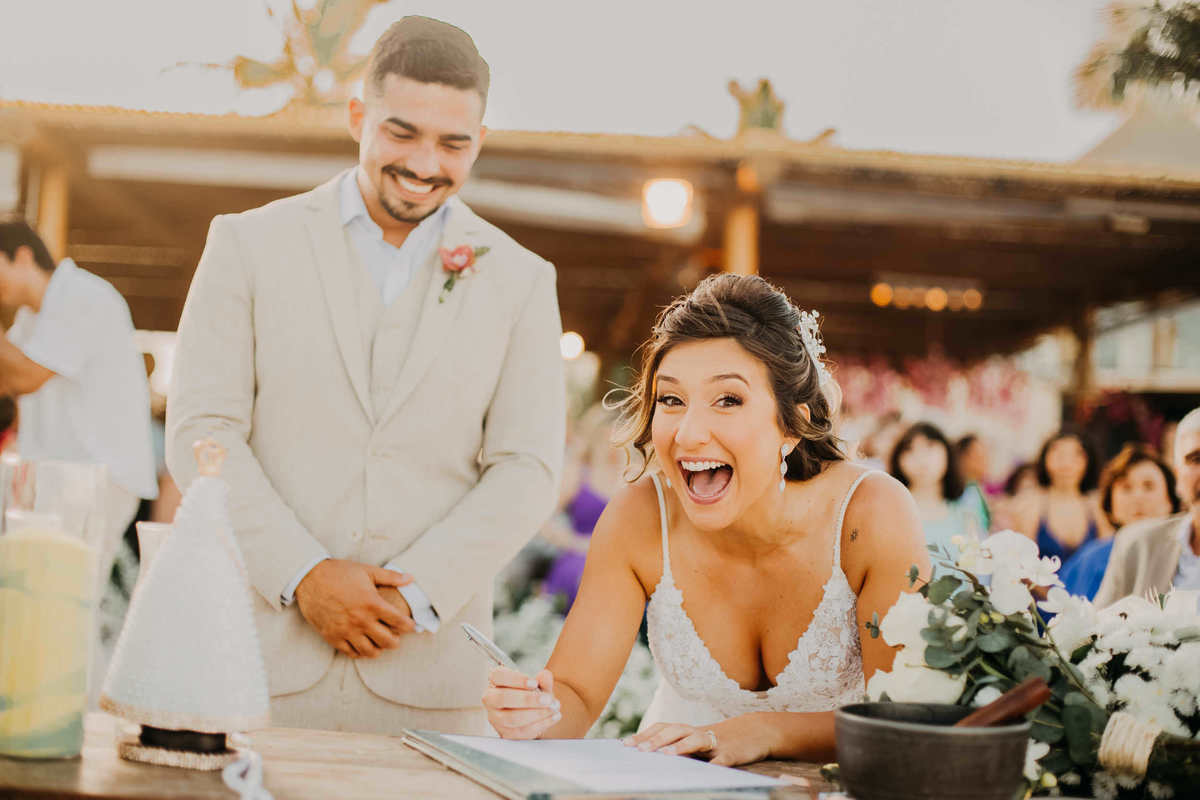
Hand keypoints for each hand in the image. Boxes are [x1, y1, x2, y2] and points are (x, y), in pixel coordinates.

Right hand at [294, 559, 414, 657]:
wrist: (310, 578)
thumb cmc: (340, 572)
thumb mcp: (367, 571)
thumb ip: (390, 576)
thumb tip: (410, 578)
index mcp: (372, 603)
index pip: (399, 622)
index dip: (409, 626)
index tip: (412, 626)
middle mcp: (361, 620)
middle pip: (387, 641)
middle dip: (395, 641)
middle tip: (396, 637)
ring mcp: (346, 631)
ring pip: (370, 651)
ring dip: (379, 649)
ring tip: (380, 643)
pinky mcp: (332, 636)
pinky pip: (350, 652)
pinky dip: (360, 652)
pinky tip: (363, 645)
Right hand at [482, 666, 560, 738]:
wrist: (533, 712)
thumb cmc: (531, 694)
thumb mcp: (539, 684)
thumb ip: (543, 680)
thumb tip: (545, 676)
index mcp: (495, 681)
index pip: (499, 676)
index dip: (516, 680)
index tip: (534, 683)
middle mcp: (491, 699)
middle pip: (502, 698)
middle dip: (527, 699)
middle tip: (547, 699)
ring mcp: (495, 717)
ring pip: (511, 718)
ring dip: (535, 714)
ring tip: (552, 709)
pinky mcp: (504, 732)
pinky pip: (520, 731)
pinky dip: (540, 724)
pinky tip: (552, 717)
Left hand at [624, 715, 774, 765]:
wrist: (757, 732)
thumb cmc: (721, 740)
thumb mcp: (698, 741)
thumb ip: (678, 746)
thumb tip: (649, 755)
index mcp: (688, 730)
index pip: (662, 728)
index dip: (644, 735)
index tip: (625, 745)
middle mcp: (699, 733)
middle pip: (674, 731)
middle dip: (656, 740)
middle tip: (639, 750)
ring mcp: (716, 742)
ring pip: (696, 740)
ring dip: (681, 747)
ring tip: (666, 756)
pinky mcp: (733, 753)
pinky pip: (723, 758)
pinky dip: (716, 763)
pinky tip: (709, 770)